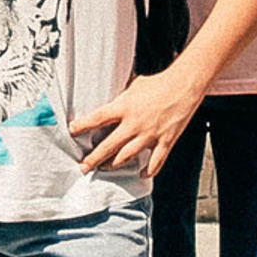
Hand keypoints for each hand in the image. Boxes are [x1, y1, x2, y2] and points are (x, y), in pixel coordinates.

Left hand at [72, 68, 200, 176]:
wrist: (184, 85)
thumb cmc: (160, 82)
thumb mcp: (134, 84)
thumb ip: (122, 97)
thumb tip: (112, 99)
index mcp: (124, 107)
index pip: (97, 118)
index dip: (82, 126)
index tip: (72, 130)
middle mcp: (134, 124)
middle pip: (108, 146)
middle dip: (93, 158)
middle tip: (84, 166)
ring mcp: (149, 135)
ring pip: (127, 157)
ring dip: (114, 165)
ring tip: (105, 169)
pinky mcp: (165, 141)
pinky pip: (155, 162)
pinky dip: (149, 170)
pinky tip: (142, 174)